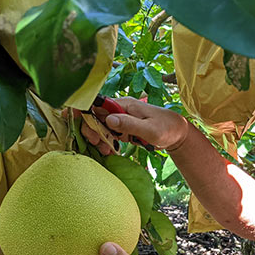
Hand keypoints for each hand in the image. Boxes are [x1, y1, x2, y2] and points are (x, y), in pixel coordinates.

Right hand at [66, 97, 188, 154]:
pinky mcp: (124, 128)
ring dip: (98, 138)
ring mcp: (122, 118)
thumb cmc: (166, 129)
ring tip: (105, 150)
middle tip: (96, 144)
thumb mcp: (149, 129)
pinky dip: (106, 142)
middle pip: (95, 116)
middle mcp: (120, 109)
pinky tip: (109, 150)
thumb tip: (108, 119)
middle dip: (91, 130)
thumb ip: (129, 124)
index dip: (83, 111)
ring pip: (100, 126)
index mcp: (125, 105)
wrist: (178, 133)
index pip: (97, 103)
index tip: (75, 122)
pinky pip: (109, 133)